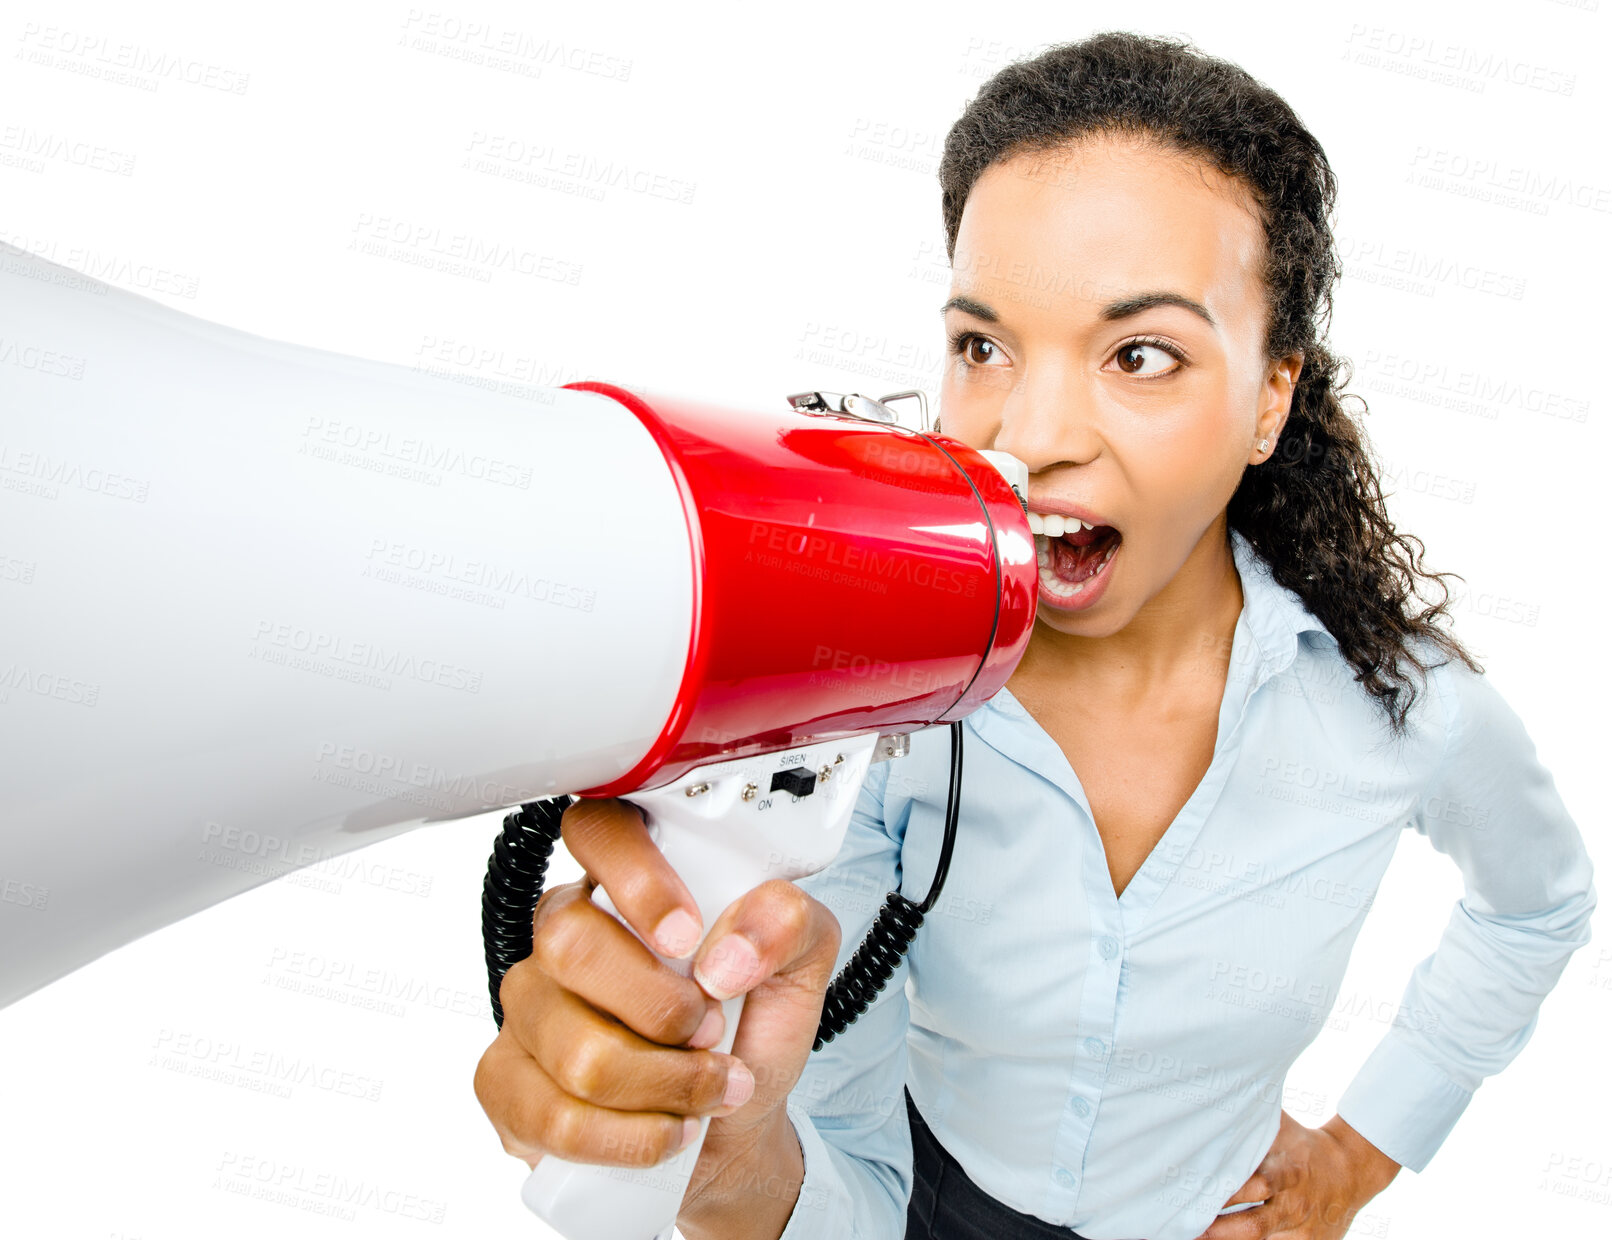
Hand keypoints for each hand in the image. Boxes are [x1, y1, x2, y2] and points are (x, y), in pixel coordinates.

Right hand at [472, 796, 842, 1201]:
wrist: (733, 1127)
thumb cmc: (751, 1028)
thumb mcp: (800, 963)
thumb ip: (787, 923)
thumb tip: (726, 954)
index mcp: (626, 882)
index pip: (597, 831)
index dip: (636, 879)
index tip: (687, 936)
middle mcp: (561, 933)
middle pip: (571, 947)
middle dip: (663, 1010)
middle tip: (711, 1029)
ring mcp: (526, 1008)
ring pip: (576, 1052)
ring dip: (666, 1086)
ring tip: (705, 1087)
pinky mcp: (506, 1083)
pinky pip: (552, 1118)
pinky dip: (630, 1139)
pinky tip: (665, 1129)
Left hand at [1194, 1110, 1400, 1237]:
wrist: (1350, 1170)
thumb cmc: (1301, 1145)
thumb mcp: (1279, 1128)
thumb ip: (1248, 1120)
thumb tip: (1210, 1095)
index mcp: (1287, 1172)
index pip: (1257, 1184)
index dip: (1228, 1192)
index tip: (1195, 1191)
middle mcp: (1294, 1206)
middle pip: (1254, 1225)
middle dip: (1219, 1229)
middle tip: (1188, 1226)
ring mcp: (1302, 1231)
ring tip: (1197, 1236)